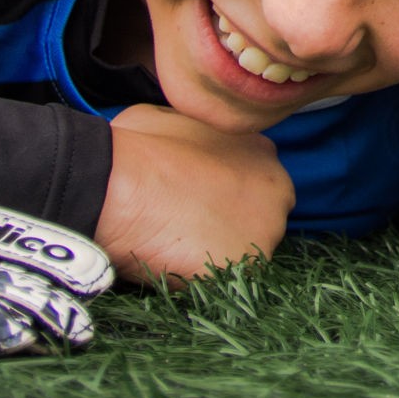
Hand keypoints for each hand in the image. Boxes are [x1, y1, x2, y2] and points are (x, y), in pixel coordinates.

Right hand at [95, 104, 291, 284]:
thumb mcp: (176, 119)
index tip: (202, 200)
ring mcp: (267, 230)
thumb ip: (200, 133)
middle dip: (235, 222)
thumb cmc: (140, 150)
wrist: (121, 188)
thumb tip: (183, 145)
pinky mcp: (249, 265)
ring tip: (183, 246)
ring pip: (251, 249)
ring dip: (223, 251)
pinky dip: (211, 276)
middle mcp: (277, 189)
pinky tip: (182, 264)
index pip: (258, 178)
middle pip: (264, 215)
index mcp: (262, 150)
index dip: (229, 192)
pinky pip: (233, 278)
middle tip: (194, 226)